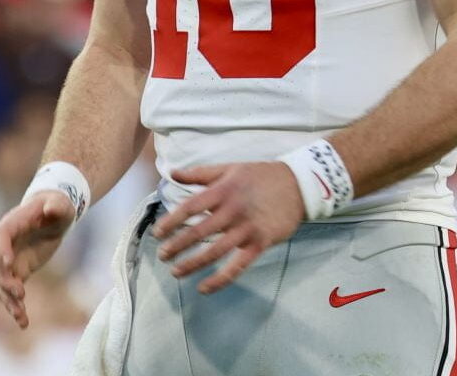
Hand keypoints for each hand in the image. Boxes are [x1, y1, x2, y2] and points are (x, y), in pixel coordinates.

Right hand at [0, 191, 73, 328]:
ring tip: (21, 315)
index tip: (10, 263)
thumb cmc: (55, 207)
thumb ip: (56, 206)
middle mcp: (3, 246)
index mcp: (10, 225)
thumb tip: (53, 207)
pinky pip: (11, 293)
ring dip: (8, 300)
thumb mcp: (60, 205)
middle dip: (4, 280)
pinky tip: (24, 323)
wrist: (53, 216)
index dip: (2, 250)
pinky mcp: (17, 273)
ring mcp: (8, 262)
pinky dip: (16, 307)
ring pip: (1, 285)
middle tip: (20, 291)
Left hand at [152, 162, 304, 294]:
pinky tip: (203, 287)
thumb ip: (199, 174)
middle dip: (177, 246)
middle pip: (198, 232)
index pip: (189, 207)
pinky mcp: (260, 243)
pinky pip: (237, 266)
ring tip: (176, 272)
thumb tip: (172, 173)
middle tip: (162, 256)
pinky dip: (220, 279)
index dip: (171, 221)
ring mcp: (246, 229)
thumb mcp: (229, 168)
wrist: (299, 184)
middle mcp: (232, 210)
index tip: (158, 233)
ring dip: (192, 264)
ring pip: (214, 252)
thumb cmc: (261, 175)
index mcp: (222, 191)